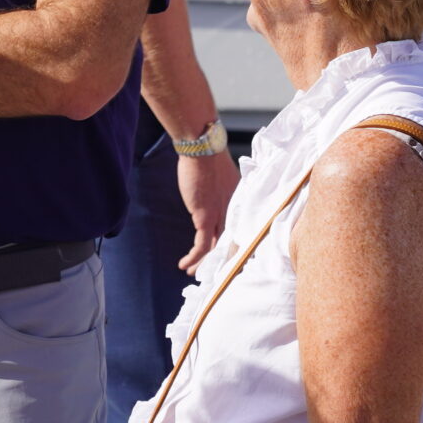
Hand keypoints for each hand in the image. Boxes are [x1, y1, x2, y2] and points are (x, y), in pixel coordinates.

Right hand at [176, 148, 237, 270]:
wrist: (203, 151)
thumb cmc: (209, 158)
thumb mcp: (220, 177)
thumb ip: (220, 189)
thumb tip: (212, 191)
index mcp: (238, 204)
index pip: (237, 231)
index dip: (231, 246)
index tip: (223, 256)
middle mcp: (233, 214)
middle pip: (229, 243)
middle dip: (219, 260)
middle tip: (211, 271)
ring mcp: (220, 218)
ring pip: (216, 249)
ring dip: (204, 263)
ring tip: (194, 272)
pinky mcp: (205, 219)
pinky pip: (202, 246)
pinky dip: (193, 258)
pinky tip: (184, 265)